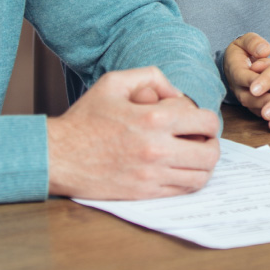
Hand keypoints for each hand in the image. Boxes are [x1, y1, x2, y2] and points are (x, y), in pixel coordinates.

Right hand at [47, 67, 220, 199]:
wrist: (58, 155)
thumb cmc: (85, 119)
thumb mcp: (114, 83)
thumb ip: (150, 76)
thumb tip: (177, 93)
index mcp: (153, 119)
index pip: (205, 121)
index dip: (207, 120)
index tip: (198, 122)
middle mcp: (157, 149)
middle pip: (210, 152)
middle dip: (211, 144)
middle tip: (201, 140)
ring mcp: (152, 174)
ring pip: (201, 176)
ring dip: (203, 165)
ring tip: (192, 157)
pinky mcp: (145, 192)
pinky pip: (182, 190)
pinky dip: (188, 181)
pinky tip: (178, 170)